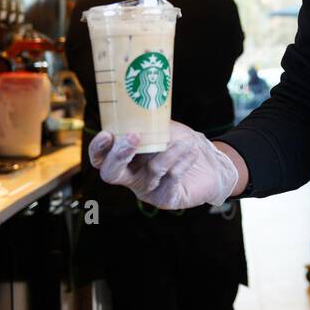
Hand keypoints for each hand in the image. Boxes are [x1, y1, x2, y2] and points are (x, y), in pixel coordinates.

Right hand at [88, 121, 241, 209]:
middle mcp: (131, 177)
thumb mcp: (164, 128)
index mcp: (124, 159)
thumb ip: (150, 123)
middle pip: (111, 173)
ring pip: (152, 170)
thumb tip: (141, 110)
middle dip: (118, 155)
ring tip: (186, 142)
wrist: (211, 164)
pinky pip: (171, 177)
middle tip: (133, 137)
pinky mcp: (165, 199)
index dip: (98, 149)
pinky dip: (183, 161)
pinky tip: (192, 151)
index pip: (100, 158)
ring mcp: (147, 190)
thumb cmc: (182, 142)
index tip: (106, 134)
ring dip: (169, 152)